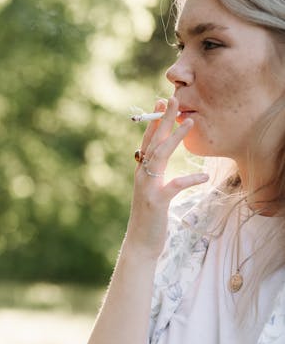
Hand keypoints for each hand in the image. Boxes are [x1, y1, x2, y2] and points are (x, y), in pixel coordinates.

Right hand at [126, 97, 208, 257]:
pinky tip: (204, 176)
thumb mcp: (151, 193)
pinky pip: (174, 186)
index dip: (154, 122)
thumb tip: (157, 163)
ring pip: (160, 156)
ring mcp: (147, 187)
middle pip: (153, 142)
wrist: (140, 243)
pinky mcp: (156, 201)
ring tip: (189, 122)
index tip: (160, 103)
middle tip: (171, 100)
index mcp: (142, 172)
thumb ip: (154, 177)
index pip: (148, 142)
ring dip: (175, 138)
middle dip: (162, 120)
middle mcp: (141, 175)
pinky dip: (189, 179)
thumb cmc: (149, 219)